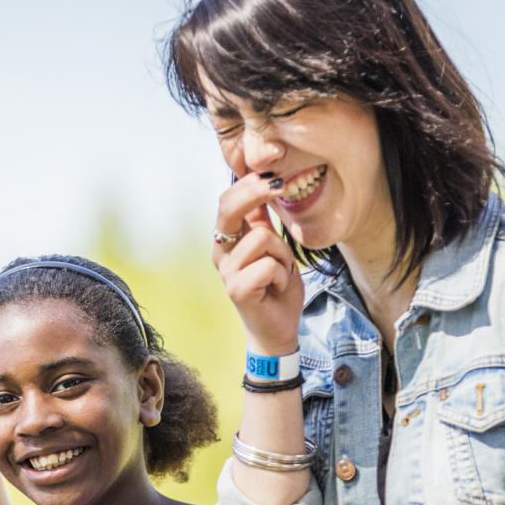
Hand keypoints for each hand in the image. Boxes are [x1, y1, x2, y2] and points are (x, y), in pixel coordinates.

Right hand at [212, 173, 303, 354]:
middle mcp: (221, 252)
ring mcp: (226, 271)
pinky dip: (283, 275)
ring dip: (283, 254)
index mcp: (227, 239)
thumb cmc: (276, 286)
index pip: (228, 200)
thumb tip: (263, 184)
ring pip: (262, 238)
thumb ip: (263, 221)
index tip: (275, 175)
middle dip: (257, 192)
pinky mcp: (237, 289)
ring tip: (282, 272)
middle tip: (281, 186)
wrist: (278, 329)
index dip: (249, 183)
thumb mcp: (273, 247)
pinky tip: (278, 286)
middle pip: (230, 208)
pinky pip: (268, 265)